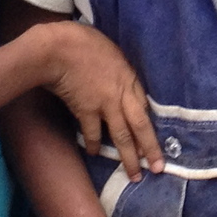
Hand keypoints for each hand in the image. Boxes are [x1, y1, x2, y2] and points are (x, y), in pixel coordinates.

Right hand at [37, 21, 163, 176]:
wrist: (58, 49)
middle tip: (158, 169)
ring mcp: (105, 104)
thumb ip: (116, 67)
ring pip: (122, 136)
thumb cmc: (82, 41)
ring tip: (134, 175)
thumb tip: (116, 74)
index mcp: (129, 77)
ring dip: (128, 157)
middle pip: (141, 126)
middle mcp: (122, 94)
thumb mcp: (109, 49)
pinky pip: (93, 132)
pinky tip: (94, 153)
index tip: (155, 140)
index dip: (150, 125)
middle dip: (150, 149)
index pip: (144, 106)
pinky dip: (93, 144)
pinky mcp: (86, 110)